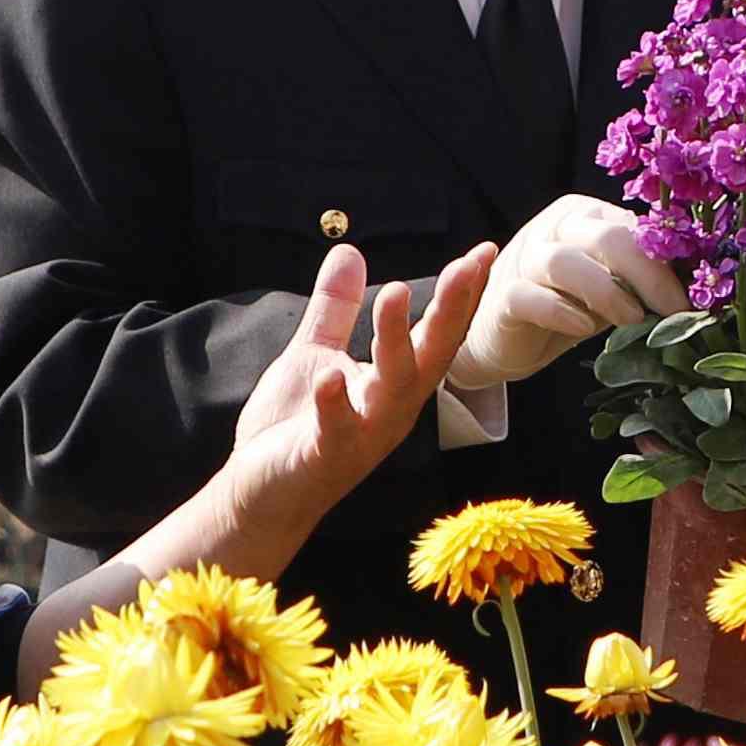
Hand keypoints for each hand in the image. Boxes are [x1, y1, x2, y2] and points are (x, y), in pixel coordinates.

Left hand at [210, 244, 498, 555]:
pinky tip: (331, 375)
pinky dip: (336, 403)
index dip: (461, 295)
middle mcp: (392, 409)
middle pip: (431, 355)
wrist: (261, 494)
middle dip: (451, 311)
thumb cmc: (293, 428)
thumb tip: (350, 251)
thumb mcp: (316, 355)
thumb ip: (336, 309)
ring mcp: (363, 435)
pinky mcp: (325, 455)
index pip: (437, 333)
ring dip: (396, 341)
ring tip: (397, 294)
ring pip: (393, 388)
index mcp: (394, 384)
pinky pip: (337, 429)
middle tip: (466, 265)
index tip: (484, 252)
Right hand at [446, 193, 685, 394]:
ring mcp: (525, 258)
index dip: (667, 264)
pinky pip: (528, 296)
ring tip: (632, 320)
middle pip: (605, 237)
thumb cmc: (569, 306)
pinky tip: (583, 329)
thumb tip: (700, 294)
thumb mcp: (614, 289)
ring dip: (606, 291)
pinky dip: (560, 311)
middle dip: (647, 275)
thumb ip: (642, 281)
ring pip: (564, 260)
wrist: (508, 336)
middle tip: (672, 311)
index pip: (634, 229)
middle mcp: (556, 227)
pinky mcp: (504, 295)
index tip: (694, 301)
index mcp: (588, 215)